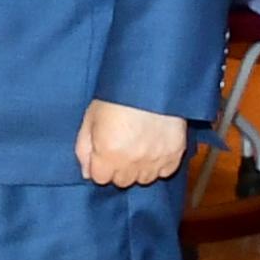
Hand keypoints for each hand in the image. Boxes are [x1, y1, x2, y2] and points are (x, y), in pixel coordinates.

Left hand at [74, 99, 188, 188]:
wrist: (152, 78)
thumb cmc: (118, 93)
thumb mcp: (91, 116)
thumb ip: (84, 148)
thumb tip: (86, 171)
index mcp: (108, 153)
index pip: (100, 178)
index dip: (100, 164)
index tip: (104, 152)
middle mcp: (132, 161)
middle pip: (122, 181)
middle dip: (119, 167)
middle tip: (121, 146)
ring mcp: (155, 159)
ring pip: (144, 179)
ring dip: (139, 167)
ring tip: (139, 145)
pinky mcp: (175, 153)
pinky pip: (165, 171)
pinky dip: (160, 163)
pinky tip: (155, 147)